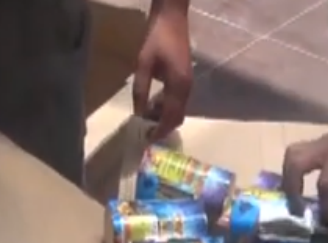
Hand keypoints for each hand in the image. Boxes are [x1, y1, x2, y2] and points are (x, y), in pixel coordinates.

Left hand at [133, 1, 192, 139]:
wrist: (172, 18)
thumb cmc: (157, 38)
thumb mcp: (143, 64)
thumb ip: (141, 90)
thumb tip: (139, 113)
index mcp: (178, 86)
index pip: (170, 117)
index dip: (160, 131)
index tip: (147, 140)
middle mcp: (187, 89)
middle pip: (178, 117)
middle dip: (163, 127)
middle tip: (145, 132)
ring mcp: (188, 84)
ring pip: (179, 110)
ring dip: (164, 118)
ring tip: (146, 119)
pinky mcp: (185, 79)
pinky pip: (178, 102)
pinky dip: (167, 108)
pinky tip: (153, 104)